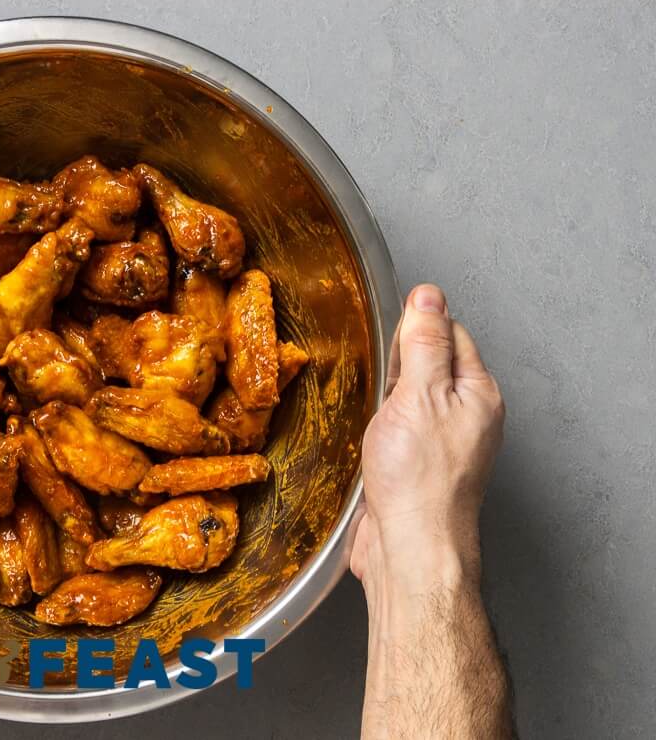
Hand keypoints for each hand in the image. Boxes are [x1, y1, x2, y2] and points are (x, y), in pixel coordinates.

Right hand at [350, 283, 503, 594]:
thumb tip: (429, 295)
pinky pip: (397, 426)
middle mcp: (468, 417)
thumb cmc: (419, 481)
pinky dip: (379, 423)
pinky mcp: (418, 466)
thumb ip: (424, 342)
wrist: (409, 551)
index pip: (450, 332)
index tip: (392, 339)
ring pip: (410, 395)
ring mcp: (443, 443)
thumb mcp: (419, 394)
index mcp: (478, 393)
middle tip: (381, 381)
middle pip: (429, 362)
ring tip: (374, 410)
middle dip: (397, 363)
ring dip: (385, 396)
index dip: (417, 328)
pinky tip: (368, 434)